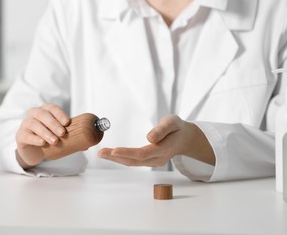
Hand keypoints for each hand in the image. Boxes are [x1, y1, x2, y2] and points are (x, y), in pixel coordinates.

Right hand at [15, 103, 69, 168]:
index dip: (60, 114)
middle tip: (62, 133)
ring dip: (45, 132)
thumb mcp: (59, 136)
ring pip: (34, 124)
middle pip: (42, 114)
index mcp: (45, 111)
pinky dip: (35, 138)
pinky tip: (42, 143)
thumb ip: (71, 138)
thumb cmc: (48, 139)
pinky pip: (26, 135)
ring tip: (54, 141)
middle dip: (53, 123)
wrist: (33, 151)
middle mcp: (34, 115)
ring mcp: (25, 124)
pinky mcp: (20, 136)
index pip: (52, 108)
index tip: (67, 123)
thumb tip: (86, 144)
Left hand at [97, 115, 214, 166]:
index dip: (127, 153)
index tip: (113, 150)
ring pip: (132, 163)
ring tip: (102, 154)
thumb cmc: (177, 128)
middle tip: (101, 153)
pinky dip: (121, 159)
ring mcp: (153, 162)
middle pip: (134, 161)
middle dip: (116, 157)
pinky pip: (134, 161)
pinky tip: (112, 155)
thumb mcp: (172, 122)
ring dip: (116, 159)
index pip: (142, 153)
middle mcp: (157, 159)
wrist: (185, 138)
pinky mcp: (150, 161)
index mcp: (163, 149)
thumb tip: (149, 138)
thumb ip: (162, 129)